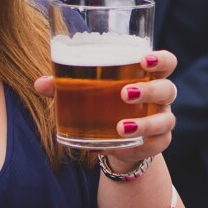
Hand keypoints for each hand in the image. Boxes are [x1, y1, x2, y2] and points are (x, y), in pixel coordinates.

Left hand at [35, 49, 180, 163]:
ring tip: (121, 127)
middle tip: (126, 93)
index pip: (166, 62)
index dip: (161, 60)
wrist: (117, 140)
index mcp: (147, 76)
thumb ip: (66, 85)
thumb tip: (40, 83)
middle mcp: (159, 98)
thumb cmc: (104, 104)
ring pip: (165, 120)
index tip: (144, 60)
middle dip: (150, 90)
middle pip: (167, 89)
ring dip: (145, 123)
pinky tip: (116, 147)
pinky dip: (136, 147)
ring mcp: (162, 120)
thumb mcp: (87, 92)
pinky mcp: (158, 143)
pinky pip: (155, 145)